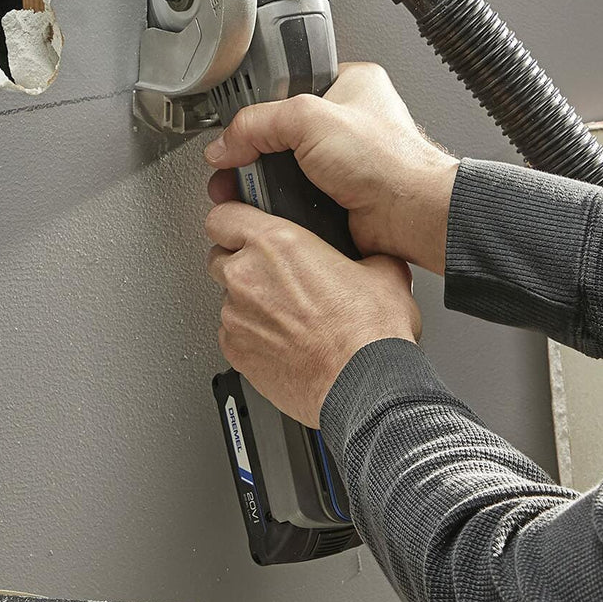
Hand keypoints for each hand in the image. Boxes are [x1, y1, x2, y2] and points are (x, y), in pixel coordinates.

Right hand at [204, 63, 458, 273]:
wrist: (410, 216)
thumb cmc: (389, 161)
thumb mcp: (309, 120)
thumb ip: (257, 124)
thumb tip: (224, 143)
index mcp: (348, 84)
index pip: (287, 86)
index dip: (258, 106)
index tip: (235, 126)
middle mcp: (346, 121)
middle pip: (279, 131)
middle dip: (252, 151)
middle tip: (232, 164)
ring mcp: (341, 161)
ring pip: (284, 166)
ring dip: (262, 180)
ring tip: (240, 189)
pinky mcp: (336, 194)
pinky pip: (294, 194)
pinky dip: (279, 202)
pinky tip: (268, 206)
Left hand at [205, 200, 420, 427]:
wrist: (364, 386)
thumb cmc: (369, 334)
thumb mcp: (383, 271)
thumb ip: (360, 254)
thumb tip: (367, 259)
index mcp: (277, 243)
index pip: (224, 215)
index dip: (233, 219)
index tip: (241, 226)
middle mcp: (248, 275)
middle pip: (219, 255)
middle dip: (240, 262)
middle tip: (273, 277)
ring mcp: (236, 315)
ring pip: (227, 298)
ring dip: (249, 303)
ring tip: (287, 318)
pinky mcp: (235, 350)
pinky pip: (232, 334)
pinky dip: (250, 336)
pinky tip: (282, 342)